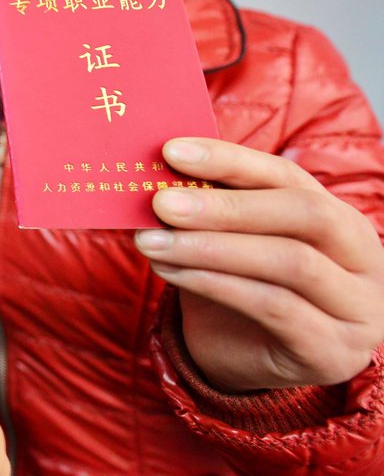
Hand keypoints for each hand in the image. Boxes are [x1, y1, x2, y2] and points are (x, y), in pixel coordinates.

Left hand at [135, 137, 383, 391]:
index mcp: (340, 218)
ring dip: (211, 248)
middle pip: (305, 214)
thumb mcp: (227, 241)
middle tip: (161, 203)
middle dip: (227, 206)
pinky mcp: (333, 351)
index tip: (171, 150)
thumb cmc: (235, 289)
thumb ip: (208, 208)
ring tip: (152, 242)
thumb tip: (156, 170)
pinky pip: (274, 307)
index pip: (288, 175)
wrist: (244, 363)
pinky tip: (170, 272)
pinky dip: (215, 284)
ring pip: (290, 262)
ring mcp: (358, 309)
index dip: (230, 159)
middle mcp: (364, 259)